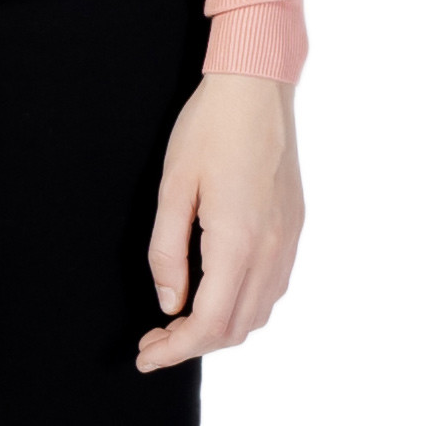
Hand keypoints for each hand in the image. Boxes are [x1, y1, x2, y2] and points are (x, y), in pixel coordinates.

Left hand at [137, 72, 302, 371]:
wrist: (256, 85)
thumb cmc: (209, 127)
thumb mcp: (173, 185)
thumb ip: (167, 249)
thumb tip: (168, 301)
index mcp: (238, 241)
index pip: (208, 322)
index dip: (175, 348)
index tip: (146, 355)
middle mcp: (271, 249)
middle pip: (235, 327)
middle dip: (193, 344)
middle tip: (155, 339)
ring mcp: (288, 239)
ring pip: (258, 312)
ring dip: (221, 328)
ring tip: (181, 320)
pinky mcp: (294, 227)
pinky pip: (273, 286)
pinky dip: (245, 305)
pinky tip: (218, 292)